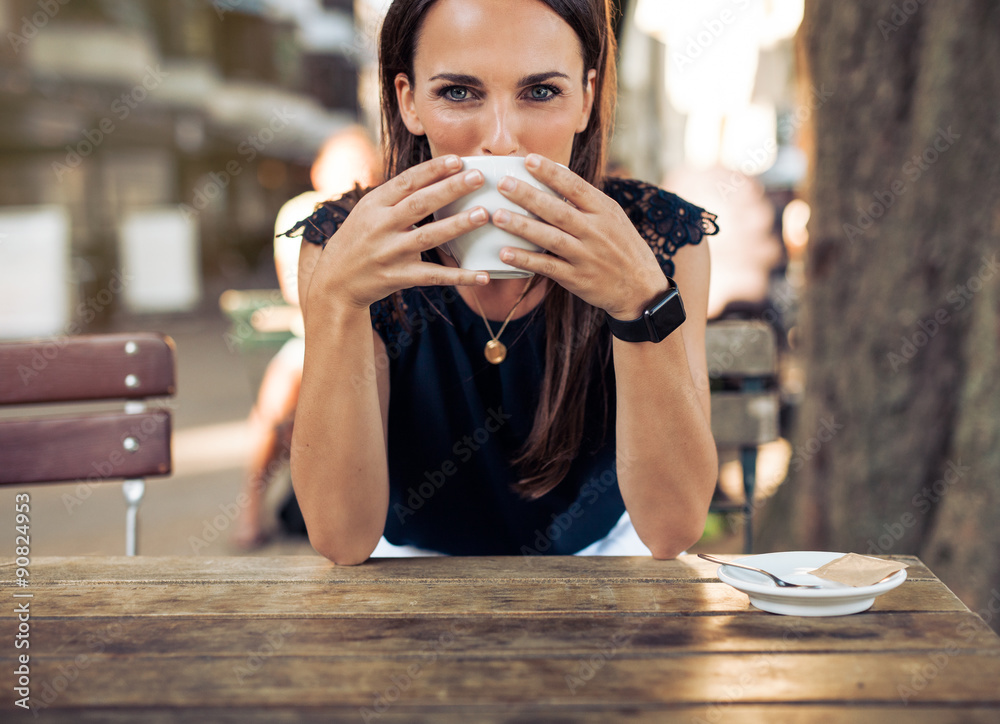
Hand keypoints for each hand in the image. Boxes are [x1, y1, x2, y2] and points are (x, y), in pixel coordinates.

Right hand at [305, 155, 491, 310]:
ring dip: (457, 225)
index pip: (406, 181)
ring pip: (428, 237)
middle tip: (478, 177)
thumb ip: (396, 196)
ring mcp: (390, 253)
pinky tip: (482, 275)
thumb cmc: (358, 240)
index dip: (432, 170)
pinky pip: (433, 276)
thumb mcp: (368, 211)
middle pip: (420, 204)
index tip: (458, 159)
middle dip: (450, 189)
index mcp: (374, 205)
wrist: (335, 282)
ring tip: (482, 214)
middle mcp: (381, 226)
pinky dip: (459, 276)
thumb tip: (434, 173)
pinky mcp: (398, 277)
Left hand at [491, 154, 668, 318]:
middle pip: (558, 210)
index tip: (529, 159)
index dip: (551, 172)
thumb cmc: (621, 246)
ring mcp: (586, 256)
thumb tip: (556, 176)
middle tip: (503, 184)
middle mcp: (596, 231)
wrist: (641, 288)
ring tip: (497, 216)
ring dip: (522, 227)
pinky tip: (505, 253)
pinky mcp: (577, 279)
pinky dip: (526, 260)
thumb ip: (587, 201)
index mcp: (604, 211)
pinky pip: (548, 267)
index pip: (575, 186)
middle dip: (529, 196)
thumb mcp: (613, 218)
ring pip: (550, 238)